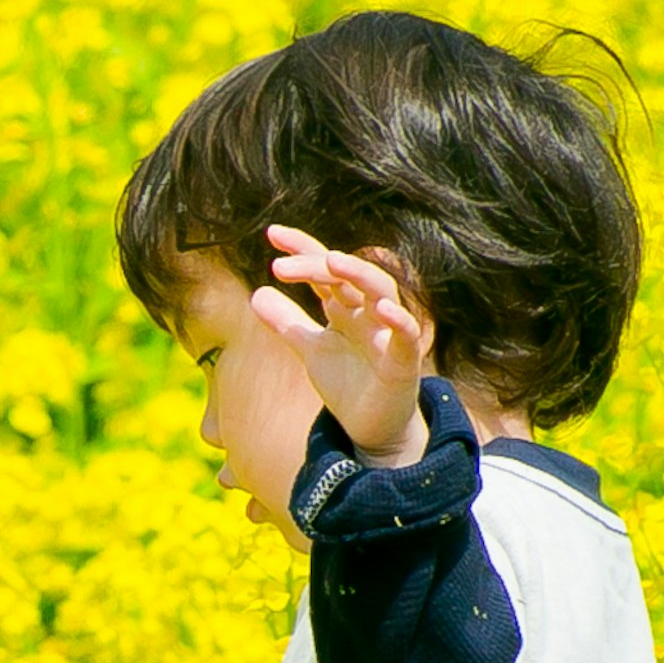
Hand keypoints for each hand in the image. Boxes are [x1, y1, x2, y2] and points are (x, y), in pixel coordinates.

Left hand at [247, 225, 431, 463]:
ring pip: (382, 291)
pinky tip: (381, 309)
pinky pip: (407, 334)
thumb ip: (287, 323)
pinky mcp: (405, 360)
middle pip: (346, 274)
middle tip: (281, 265)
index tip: (272, 233)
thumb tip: (256, 294)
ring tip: (332, 261)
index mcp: (345, 306)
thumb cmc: (348, 383)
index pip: (323, 268)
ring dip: (359, 274)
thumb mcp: (310, 349)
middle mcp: (368, 311)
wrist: (371, 429)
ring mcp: (388, 332)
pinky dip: (398, 320)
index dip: (301, 248)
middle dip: (316, 264)